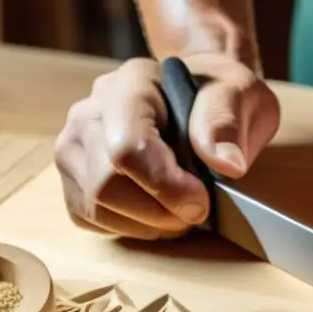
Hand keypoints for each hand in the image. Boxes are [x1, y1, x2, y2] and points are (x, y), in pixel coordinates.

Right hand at [53, 53, 279, 238]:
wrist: (200, 98)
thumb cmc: (219, 96)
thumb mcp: (240, 94)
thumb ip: (227, 121)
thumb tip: (224, 163)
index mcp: (131, 85)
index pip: (127, 147)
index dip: (165, 186)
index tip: (200, 202)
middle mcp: (89, 112)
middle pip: (105, 185)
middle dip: (158, 211)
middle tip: (196, 210)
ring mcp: (73, 145)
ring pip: (95, 207)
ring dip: (147, 223)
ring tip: (180, 210)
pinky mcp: (71, 177)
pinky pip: (89, 218)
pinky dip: (129, 226)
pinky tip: (156, 211)